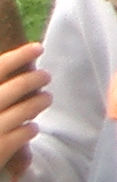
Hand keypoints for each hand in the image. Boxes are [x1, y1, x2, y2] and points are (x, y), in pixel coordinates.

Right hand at [0, 41, 50, 177]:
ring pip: (22, 111)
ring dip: (38, 103)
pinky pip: (21, 135)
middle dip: (34, 80)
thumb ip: (2, 90)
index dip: (17, 56)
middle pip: (13, 89)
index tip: (38, 47)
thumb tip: (27, 61)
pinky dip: (28, 130)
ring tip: (46, 98)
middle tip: (47, 75)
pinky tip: (31, 128)